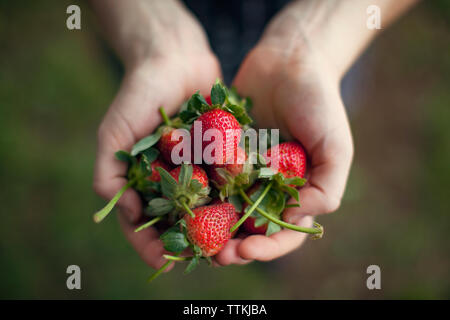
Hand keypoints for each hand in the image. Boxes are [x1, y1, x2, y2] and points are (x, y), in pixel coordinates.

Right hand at [92, 0, 221, 269]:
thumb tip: (123, 210)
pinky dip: (237, 198)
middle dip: (190, 243)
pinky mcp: (221, 156)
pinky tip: (250, 213)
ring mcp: (198, 170)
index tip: (162, 260)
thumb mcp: (115, 131)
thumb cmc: (139, 93)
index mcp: (143, 180)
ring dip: (218, 229)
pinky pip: (230, 182)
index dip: (150, 244)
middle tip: (204, 259)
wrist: (175, 58)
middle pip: (179, 221)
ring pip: (208, 208)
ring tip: (232, 246)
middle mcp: (171, 180)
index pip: (142, 223)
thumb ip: (108, 170)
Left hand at [214, 43, 352, 265]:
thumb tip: (300, 218)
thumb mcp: (335, 146)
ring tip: (192, 238)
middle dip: (231, 246)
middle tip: (215, 256)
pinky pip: (204, 176)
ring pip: (221, 210)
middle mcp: (266, 188)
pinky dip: (193, 191)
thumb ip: (326, 187)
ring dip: (207, 229)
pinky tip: (178, 200)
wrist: (289, 61)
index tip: (247, 249)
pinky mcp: (218, 154)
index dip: (267, 247)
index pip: (283, 233)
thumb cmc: (319, 103)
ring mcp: (241, 172)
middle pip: (247, 229)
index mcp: (296, 194)